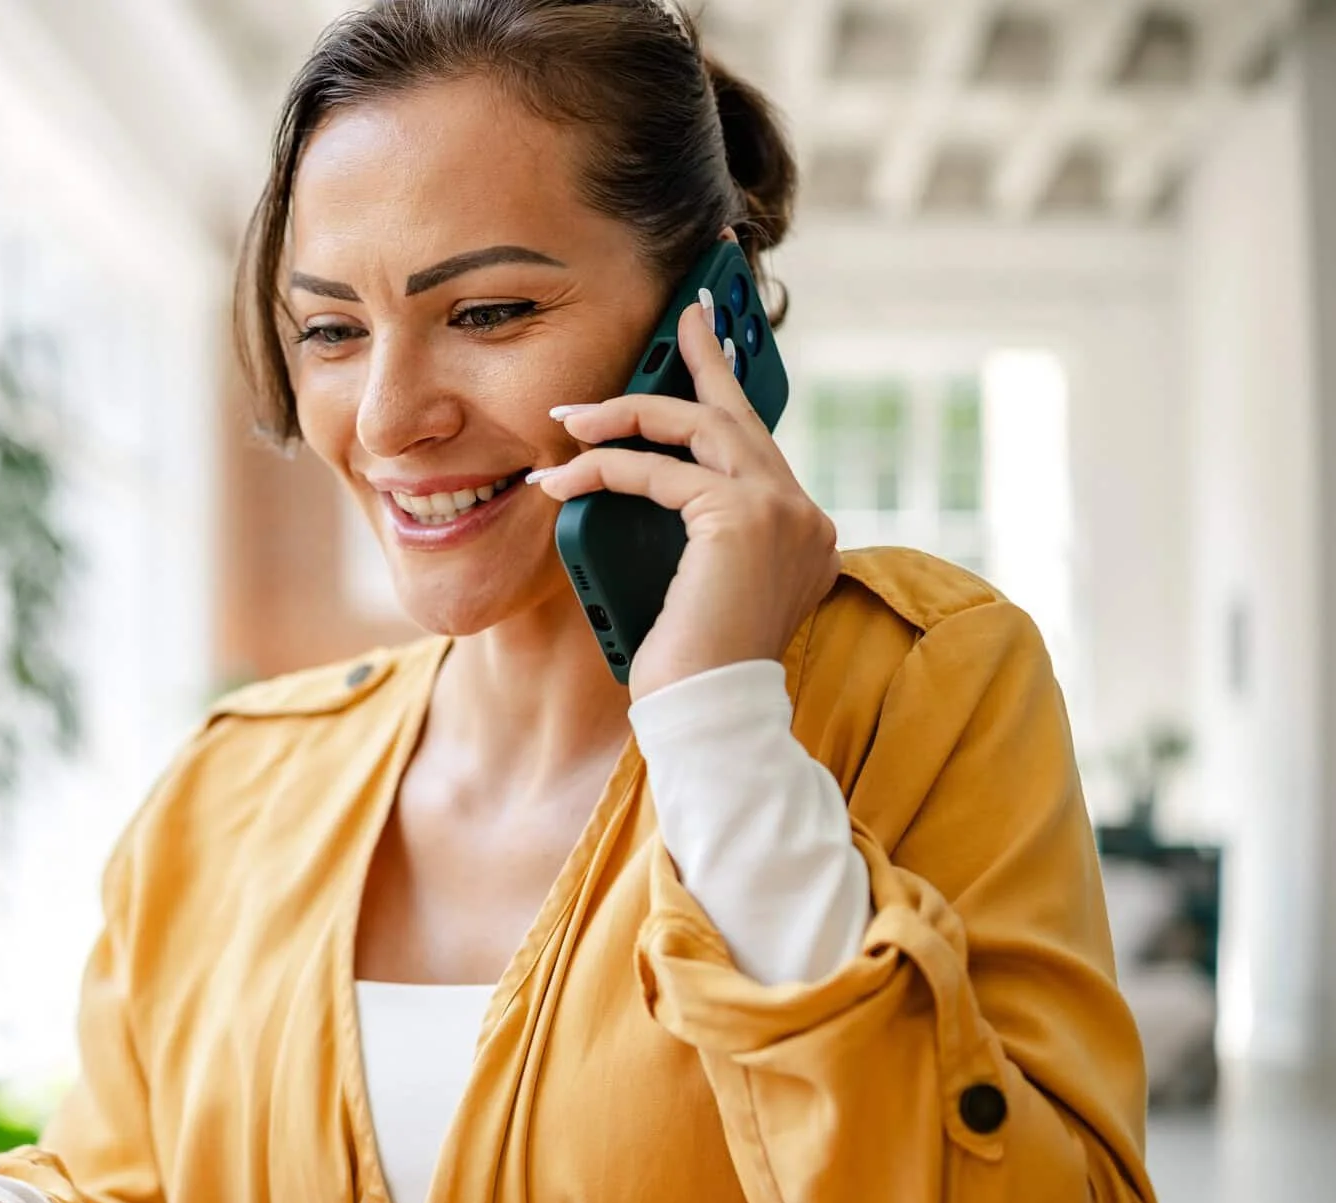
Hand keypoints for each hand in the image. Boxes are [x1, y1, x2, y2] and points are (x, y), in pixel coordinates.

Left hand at [530, 289, 839, 700]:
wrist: (710, 717)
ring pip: (697, 430)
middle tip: (674, 318)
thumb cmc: (691, 670)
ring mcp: (782, 512)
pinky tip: (565, 479)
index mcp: (803, 533)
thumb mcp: (698, 590)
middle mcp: (805, 516)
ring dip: (623, 417)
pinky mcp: (743, 519)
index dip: (727, 391)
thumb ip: (697, 539)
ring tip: (568, 420)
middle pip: (738, 418)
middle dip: (699, 361)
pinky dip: (606, 468)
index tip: (703, 342)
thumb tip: (645, 488)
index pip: (756, 447)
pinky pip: (660, 472)